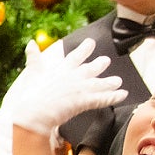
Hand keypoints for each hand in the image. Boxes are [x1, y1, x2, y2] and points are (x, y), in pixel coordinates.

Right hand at [0, 39, 124, 141]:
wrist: (34, 112)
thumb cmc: (31, 95)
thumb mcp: (32, 73)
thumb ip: (34, 58)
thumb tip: (31, 43)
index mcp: (61, 69)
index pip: (75, 56)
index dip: (84, 49)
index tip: (91, 42)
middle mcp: (74, 76)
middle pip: (90, 68)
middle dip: (99, 64)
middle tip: (106, 60)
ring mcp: (81, 88)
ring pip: (100, 83)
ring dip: (110, 82)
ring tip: (118, 81)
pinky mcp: (85, 101)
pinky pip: (103, 99)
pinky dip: (114, 97)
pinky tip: (123, 94)